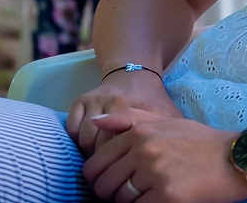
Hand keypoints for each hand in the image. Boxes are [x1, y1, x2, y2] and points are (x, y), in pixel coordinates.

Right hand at [66, 70, 182, 157]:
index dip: (123, 165)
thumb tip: (174, 164)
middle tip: (111, 167)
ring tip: (101, 157)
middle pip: (103, 147)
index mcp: (141, 110)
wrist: (135, 73)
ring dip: (90, 153)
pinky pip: (72, 128)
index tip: (125, 172)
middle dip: (106, 162)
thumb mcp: (169, 116)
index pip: (125, 147)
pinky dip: (76, 140)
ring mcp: (98, 99)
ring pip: (85, 139)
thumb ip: (174, 137)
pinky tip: (89, 143)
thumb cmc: (153, 102)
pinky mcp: (82, 98)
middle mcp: (118, 102)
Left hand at [85, 110, 246, 202]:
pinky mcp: (167, 196)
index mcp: (139, 133)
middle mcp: (144, 151)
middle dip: (110, 194)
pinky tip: (162, 200)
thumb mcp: (166, 121)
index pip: (95, 165)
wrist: (237, 158)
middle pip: (104, 185)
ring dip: (130, 202)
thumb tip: (96, 123)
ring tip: (150, 194)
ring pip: (120, 200)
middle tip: (129, 193)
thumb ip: (129, 119)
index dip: (97, 180)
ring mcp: (155, 174)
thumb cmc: (201, 142)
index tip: (111, 184)